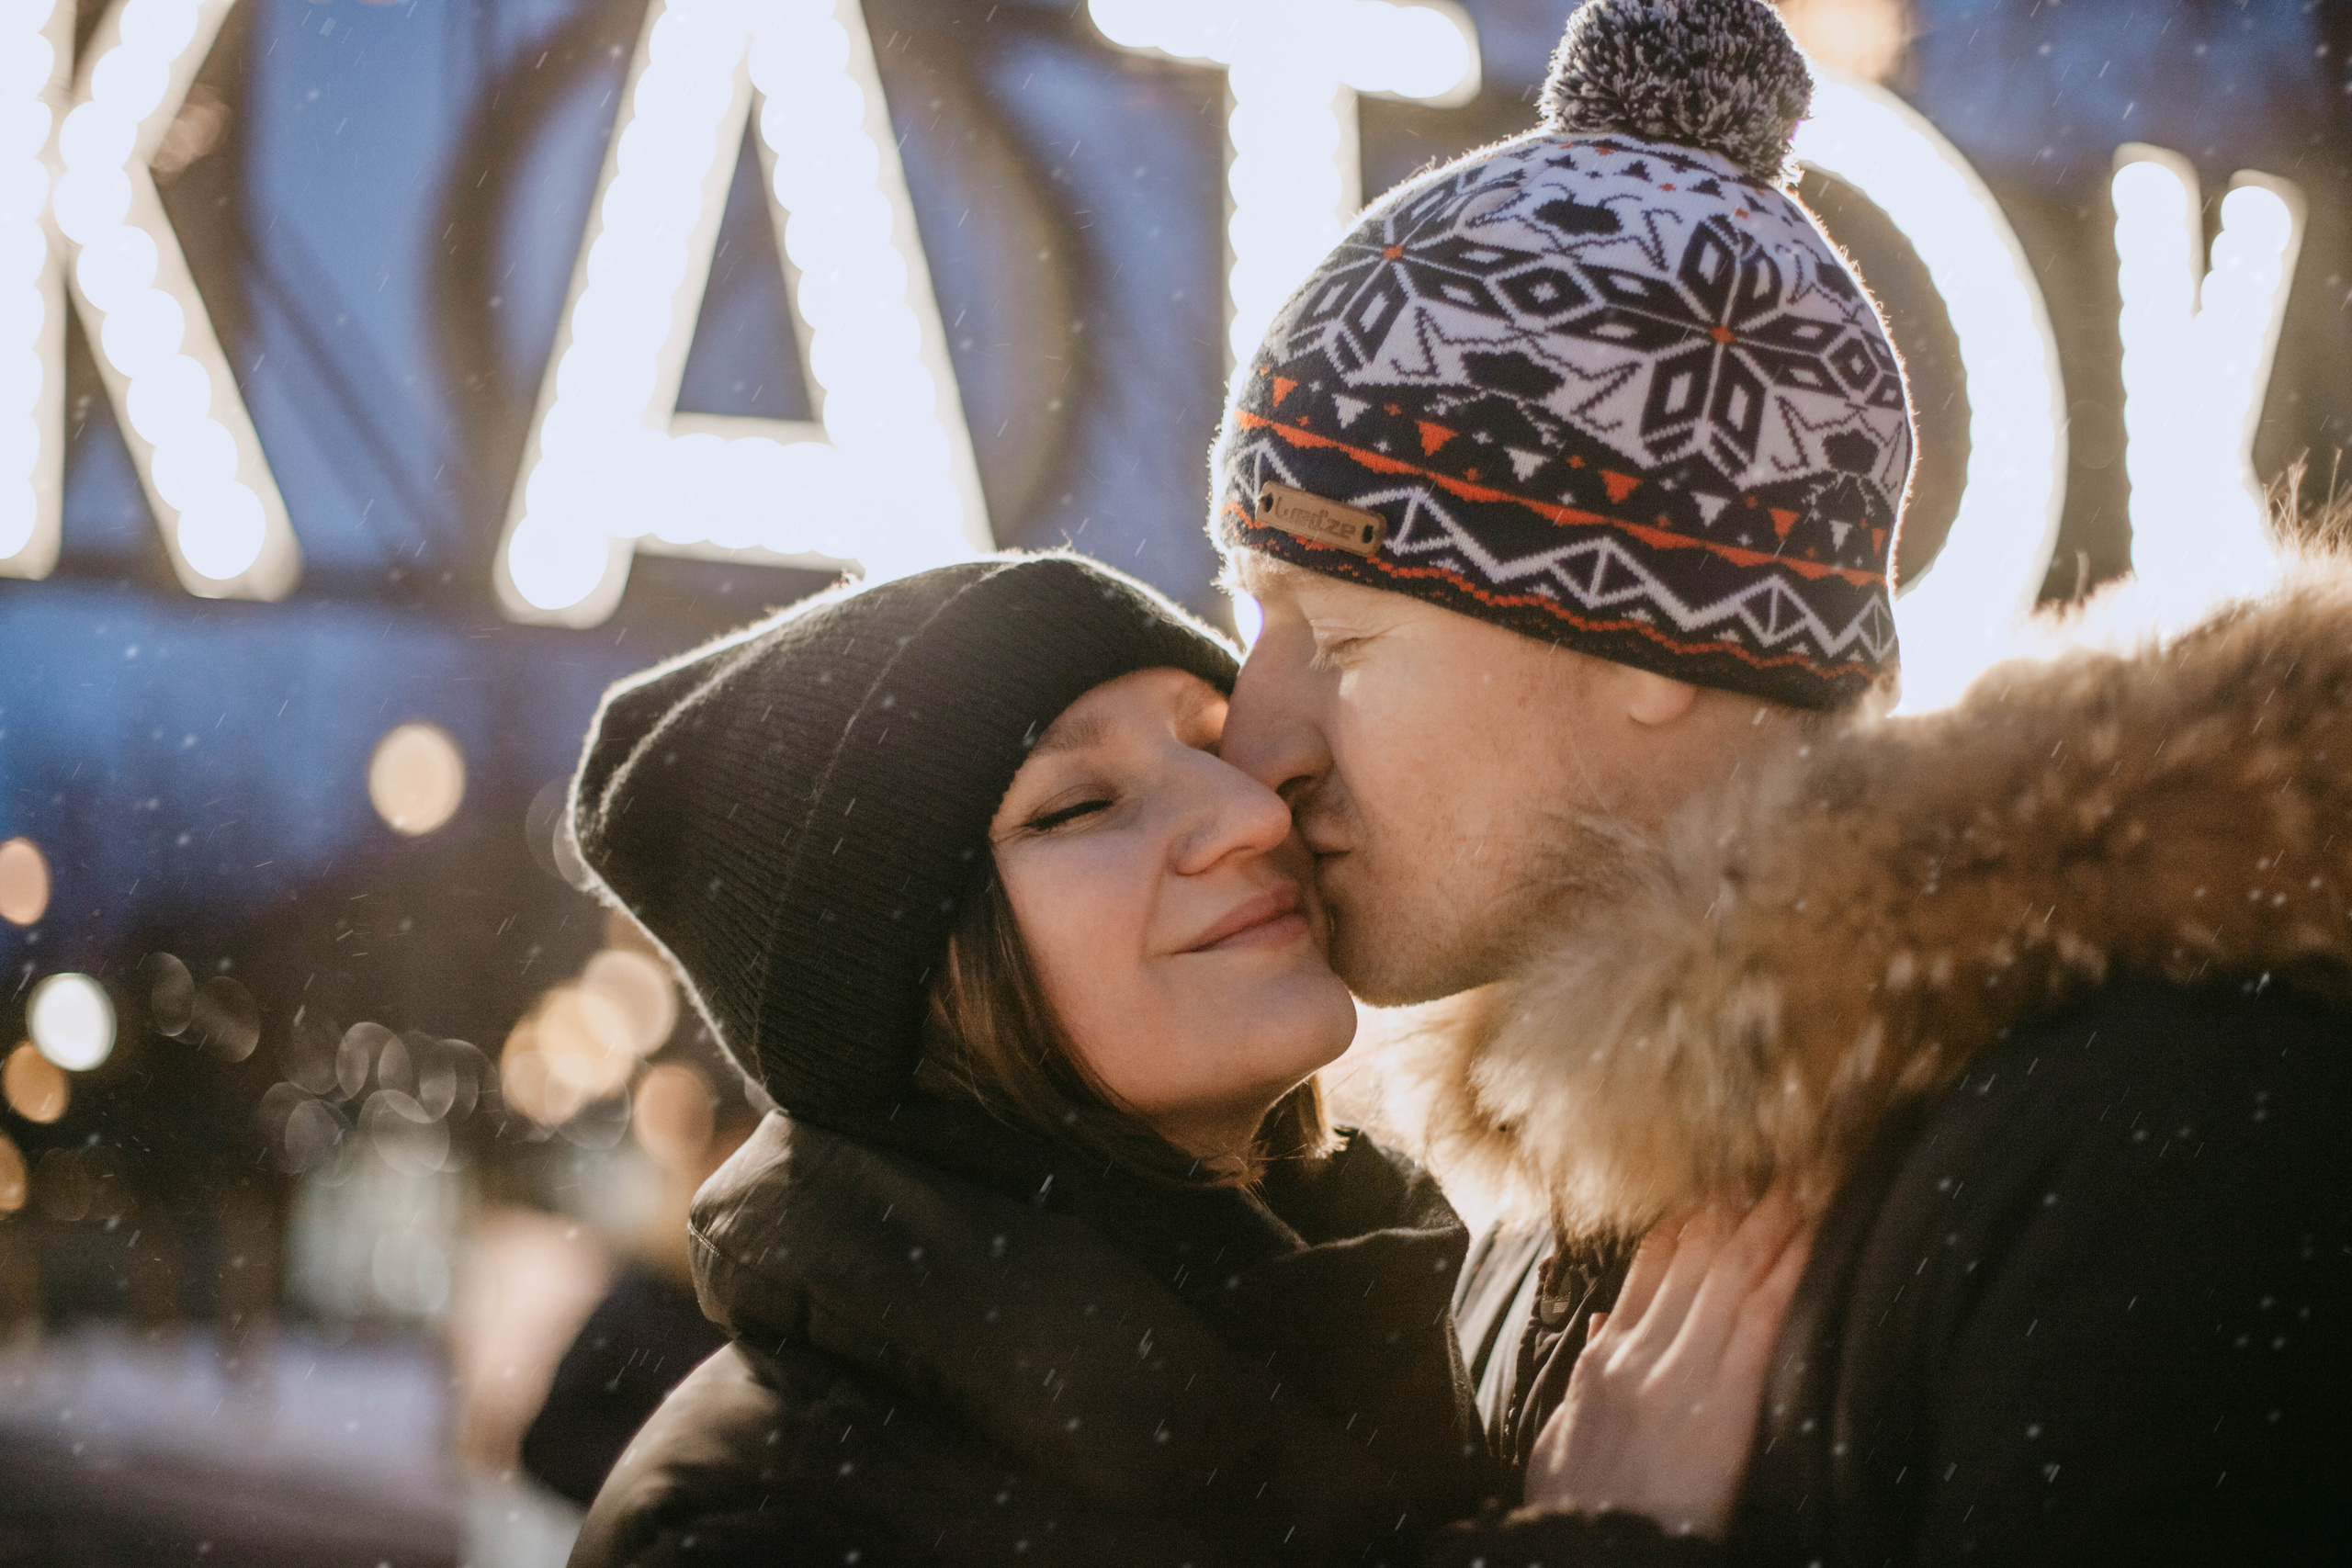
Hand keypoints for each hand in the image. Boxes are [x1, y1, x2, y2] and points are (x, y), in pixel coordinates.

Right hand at [1522, 1188, 1810, 1539]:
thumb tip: (1603, 1327)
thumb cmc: (1575, 1508)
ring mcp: (1681, 1373)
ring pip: (1729, 1277)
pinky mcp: (1721, 1403)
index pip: (1648, 1273)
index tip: (1709, 1194)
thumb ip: (1586, 1379)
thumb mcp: (1563, 1436)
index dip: (1683, 1227)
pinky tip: (1809, 1241)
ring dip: (1766, 1226)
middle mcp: (1641, 1352)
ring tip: (1795, 1186)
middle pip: (1693, 1261)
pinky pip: (1759, 1322)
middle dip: (1730, 1210)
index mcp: (1605, 1360)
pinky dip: (1785, 1274)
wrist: (1591, 1552)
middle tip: (1763, 1167)